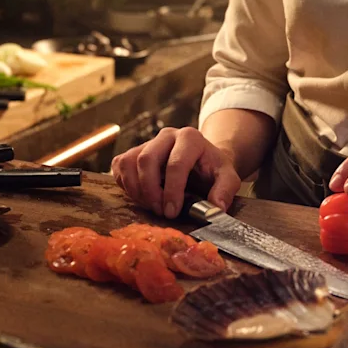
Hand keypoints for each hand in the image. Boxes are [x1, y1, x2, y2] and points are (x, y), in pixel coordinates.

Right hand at [110, 126, 241, 218]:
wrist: (202, 161)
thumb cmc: (212, 170)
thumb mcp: (228, 177)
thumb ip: (225, 190)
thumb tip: (216, 207)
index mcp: (190, 138)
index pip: (175, 163)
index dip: (171, 191)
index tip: (172, 212)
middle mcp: (167, 135)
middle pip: (146, 159)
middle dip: (150, 191)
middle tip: (160, 211)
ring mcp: (148, 141)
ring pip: (129, 163)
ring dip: (136, 190)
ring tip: (152, 206)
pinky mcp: (134, 151)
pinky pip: (120, 166)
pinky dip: (125, 185)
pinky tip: (142, 196)